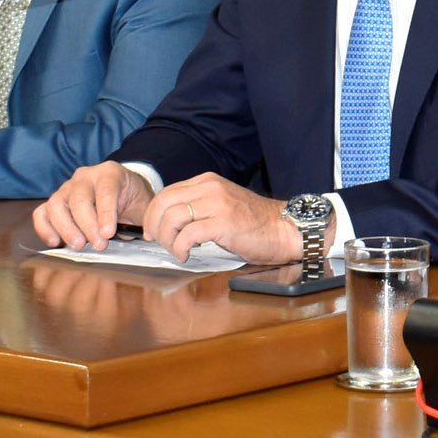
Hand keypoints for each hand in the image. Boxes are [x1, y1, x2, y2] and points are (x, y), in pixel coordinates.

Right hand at [32, 161, 151, 249]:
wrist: (122, 191)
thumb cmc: (133, 200)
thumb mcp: (143, 206)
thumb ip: (143, 219)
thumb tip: (144, 235)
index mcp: (110, 173)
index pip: (105, 190)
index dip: (106, 213)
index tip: (108, 233)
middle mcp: (85, 176)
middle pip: (79, 198)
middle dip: (87, 225)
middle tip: (98, 245)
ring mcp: (66, 188)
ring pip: (57, 204)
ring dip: (66, 228)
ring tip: (79, 245)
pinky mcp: (55, 202)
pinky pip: (42, 212)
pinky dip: (45, 228)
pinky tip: (55, 242)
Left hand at [143, 172, 299, 266]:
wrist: (284, 229)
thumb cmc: (255, 223)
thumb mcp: (222, 204)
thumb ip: (199, 205)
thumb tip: (170, 221)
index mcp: (207, 182)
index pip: (166, 193)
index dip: (152, 214)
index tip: (153, 231)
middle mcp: (210, 188)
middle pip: (163, 203)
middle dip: (154, 226)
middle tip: (158, 242)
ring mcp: (217, 204)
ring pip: (172, 218)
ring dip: (167, 239)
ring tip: (177, 251)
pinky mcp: (223, 223)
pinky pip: (188, 235)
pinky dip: (180, 248)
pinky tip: (186, 255)